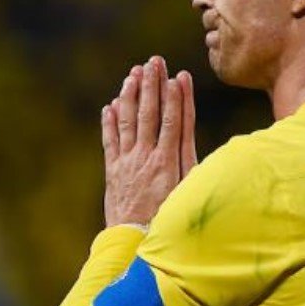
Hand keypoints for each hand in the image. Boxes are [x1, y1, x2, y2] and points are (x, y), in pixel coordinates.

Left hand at [102, 56, 196, 226]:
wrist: (134, 243)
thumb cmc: (169, 222)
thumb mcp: (187, 193)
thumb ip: (190, 163)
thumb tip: (195, 138)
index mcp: (167, 162)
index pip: (173, 121)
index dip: (176, 97)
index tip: (178, 76)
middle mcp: (145, 158)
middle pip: (149, 114)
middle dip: (152, 85)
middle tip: (153, 62)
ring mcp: (126, 163)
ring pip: (127, 122)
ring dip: (130, 96)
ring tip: (133, 75)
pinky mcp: (113, 172)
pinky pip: (109, 141)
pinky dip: (109, 122)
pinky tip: (110, 106)